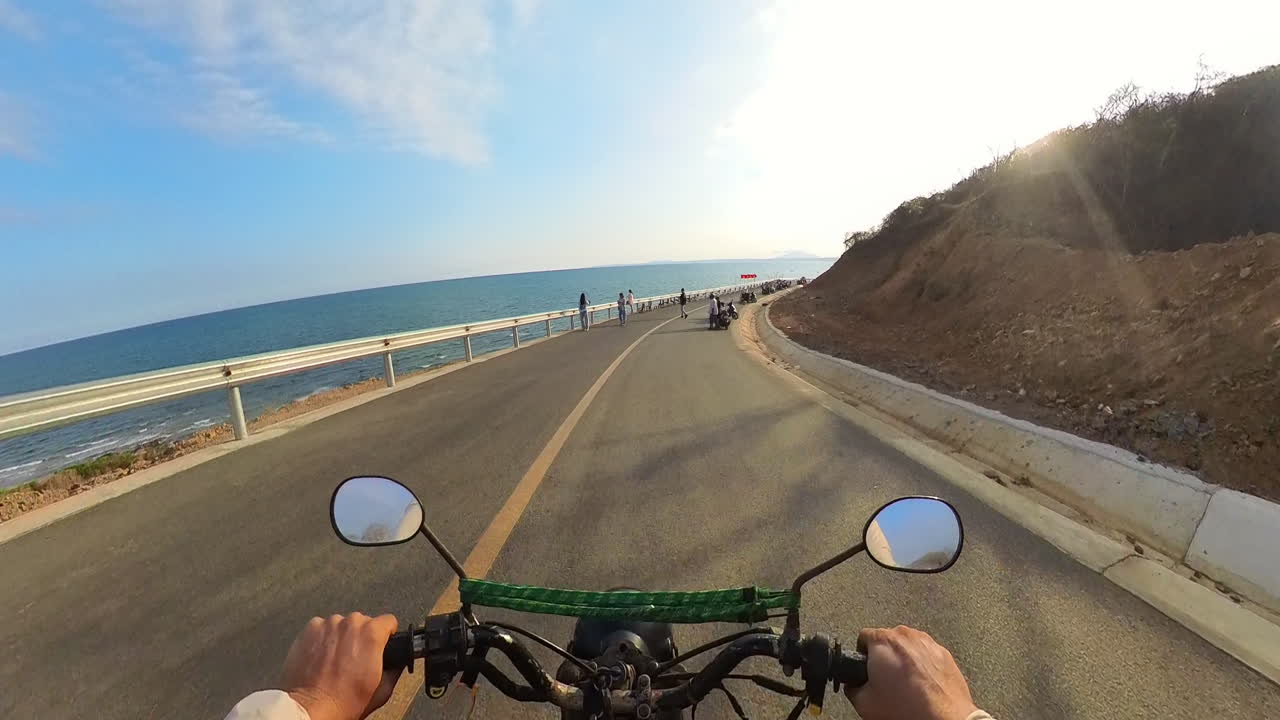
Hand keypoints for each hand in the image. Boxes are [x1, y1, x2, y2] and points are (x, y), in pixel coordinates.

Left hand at [281, 613, 400, 719]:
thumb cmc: (344, 701)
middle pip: (363, 622)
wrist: (312, 708)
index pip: (388, 621)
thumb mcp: (382, 691)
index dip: (387, 634)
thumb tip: (397, 663)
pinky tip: (322, 656)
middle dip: (362, 637)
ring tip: (337, 659)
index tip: (382, 643)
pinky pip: (322, 628)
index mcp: (371, 634)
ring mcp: (327, 625)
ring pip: (341, 624)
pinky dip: (323, 638)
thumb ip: (395, 669)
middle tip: (356, 659)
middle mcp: (350, 624)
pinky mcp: (309, 630)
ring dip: (342, 637)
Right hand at [846, 625, 977, 719]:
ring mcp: (928, 643)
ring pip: (908, 646)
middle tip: (885, 681)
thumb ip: (852, 687)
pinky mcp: (945, 654)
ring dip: (904, 659)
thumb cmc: (909, 709)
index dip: (861, 655)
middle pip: (887, 640)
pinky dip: (923, 666)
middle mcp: (905, 636)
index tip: (865, 668)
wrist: (943, 719)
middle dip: (884, 657)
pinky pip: (926, 655)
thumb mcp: (864, 703)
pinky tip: (922, 686)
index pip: (862, 637)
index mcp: (882, 641)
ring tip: (906, 685)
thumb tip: (854, 685)